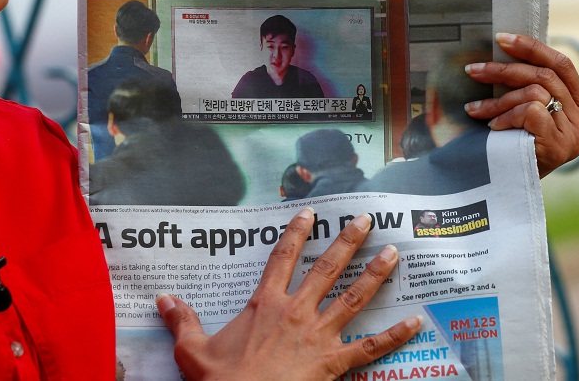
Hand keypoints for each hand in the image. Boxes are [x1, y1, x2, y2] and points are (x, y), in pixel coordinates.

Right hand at [157, 209, 420, 380]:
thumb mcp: (193, 351)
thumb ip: (181, 321)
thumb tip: (162, 298)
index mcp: (266, 304)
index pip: (282, 257)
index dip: (296, 233)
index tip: (309, 213)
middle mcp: (297, 311)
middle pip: (327, 268)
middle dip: (348, 241)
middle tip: (366, 220)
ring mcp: (319, 336)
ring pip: (354, 298)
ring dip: (376, 274)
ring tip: (394, 253)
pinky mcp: (335, 364)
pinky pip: (370, 348)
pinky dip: (395, 336)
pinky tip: (416, 323)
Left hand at [464, 33, 578, 176]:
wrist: (514, 192)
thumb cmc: (517, 151)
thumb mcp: (527, 118)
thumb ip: (529, 92)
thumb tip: (501, 58)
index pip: (561, 65)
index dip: (532, 48)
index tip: (502, 39)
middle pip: (543, 75)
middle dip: (503, 70)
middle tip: (473, 70)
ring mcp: (574, 133)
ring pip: (534, 92)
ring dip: (497, 100)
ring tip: (475, 110)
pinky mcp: (559, 145)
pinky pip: (530, 112)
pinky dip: (506, 116)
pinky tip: (492, 128)